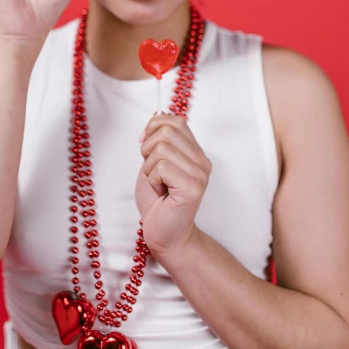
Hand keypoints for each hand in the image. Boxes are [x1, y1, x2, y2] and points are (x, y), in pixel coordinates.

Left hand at [136, 113, 211, 256]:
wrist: (164, 234)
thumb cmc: (158, 202)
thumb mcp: (154, 163)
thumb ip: (158, 140)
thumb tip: (156, 114)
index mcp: (196, 153)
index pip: (175, 120)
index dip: (153, 128)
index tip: (146, 148)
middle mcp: (202, 161)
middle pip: (167, 131)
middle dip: (148, 149)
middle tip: (152, 171)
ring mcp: (200, 174)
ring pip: (161, 149)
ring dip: (149, 168)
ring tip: (158, 185)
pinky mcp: (193, 188)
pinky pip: (161, 167)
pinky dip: (152, 180)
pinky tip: (161, 193)